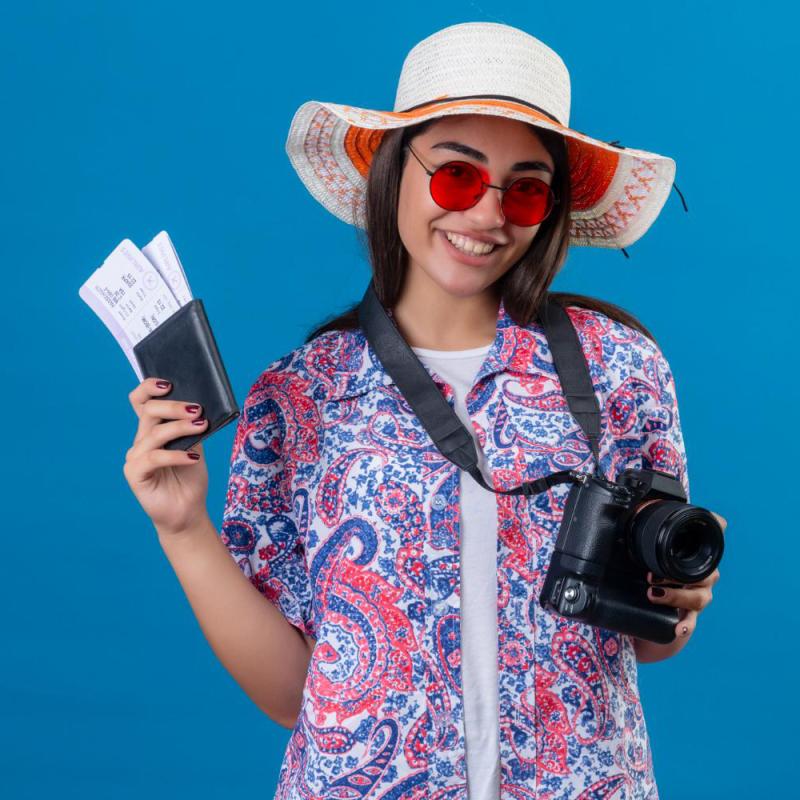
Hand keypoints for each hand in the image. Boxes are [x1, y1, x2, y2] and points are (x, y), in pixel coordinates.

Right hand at [123, 377, 209, 537]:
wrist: (188, 511)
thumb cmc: (190, 477)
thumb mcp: (196, 445)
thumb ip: (192, 426)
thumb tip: (200, 405)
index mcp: (152, 430)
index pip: (141, 401)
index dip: (149, 387)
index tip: (168, 383)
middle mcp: (140, 440)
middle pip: (149, 411)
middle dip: (174, 406)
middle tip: (197, 410)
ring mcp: (135, 457)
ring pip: (154, 433)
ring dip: (180, 427)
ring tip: (201, 426)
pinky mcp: (135, 474)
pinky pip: (154, 458)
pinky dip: (176, 455)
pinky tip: (193, 457)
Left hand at [646, 511, 726, 640]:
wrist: (644, 613)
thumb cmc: (644, 575)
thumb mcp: (642, 551)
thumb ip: (641, 531)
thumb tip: (628, 504)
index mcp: (690, 556)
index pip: (710, 540)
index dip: (715, 530)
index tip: (715, 525)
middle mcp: (699, 576)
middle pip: (707, 571)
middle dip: (679, 572)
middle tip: (650, 573)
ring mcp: (695, 596)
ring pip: (699, 596)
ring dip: (677, 595)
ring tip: (653, 593)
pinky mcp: (686, 616)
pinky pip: (691, 622)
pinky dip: (685, 625)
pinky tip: (679, 628)